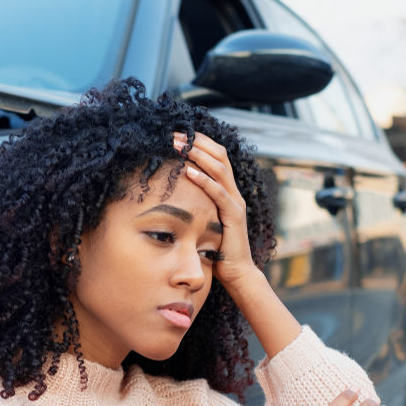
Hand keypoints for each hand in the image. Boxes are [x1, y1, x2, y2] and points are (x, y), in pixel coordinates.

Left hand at [172, 131, 256, 290]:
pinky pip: (219, 193)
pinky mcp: (234, 216)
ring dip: (198, 155)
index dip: (199, 142)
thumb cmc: (215, 249)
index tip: (178, 133)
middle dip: (196, 142)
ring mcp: (236, 202)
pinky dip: (204, 180)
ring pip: (220, 169)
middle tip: (174, 134)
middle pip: (219, 155)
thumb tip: (169, 193)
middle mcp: (234, 192)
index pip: (216, 156)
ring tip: (180, 145)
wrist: (236, 272)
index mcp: (226, 190)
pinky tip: (189, 171)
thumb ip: (193, 205)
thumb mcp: (202, 220)